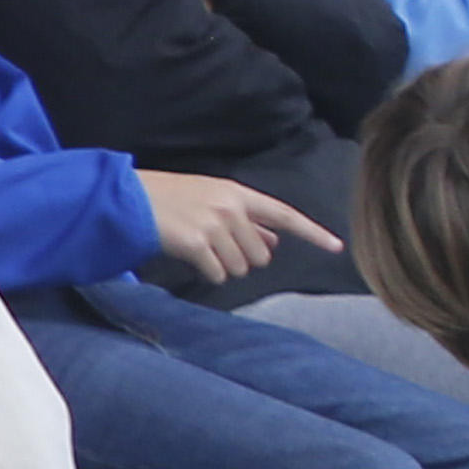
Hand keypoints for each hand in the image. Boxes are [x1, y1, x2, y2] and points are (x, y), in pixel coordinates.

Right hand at [138, 167, 342, 285]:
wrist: (131, 200)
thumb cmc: (171, 201)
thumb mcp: (213, 201)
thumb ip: (246, 220)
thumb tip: (274, 243)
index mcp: (238, 194)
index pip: (285, 214)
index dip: (312, 232)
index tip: (337, 246)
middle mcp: (232, 207)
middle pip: (260, 255)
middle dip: (243, 259)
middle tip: (216, 248)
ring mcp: (215, 224)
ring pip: (239, 268)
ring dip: (222, 267)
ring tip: (200, 249)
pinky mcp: (197, 243)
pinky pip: (218, 274)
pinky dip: (208, 273)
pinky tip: (192, 259)